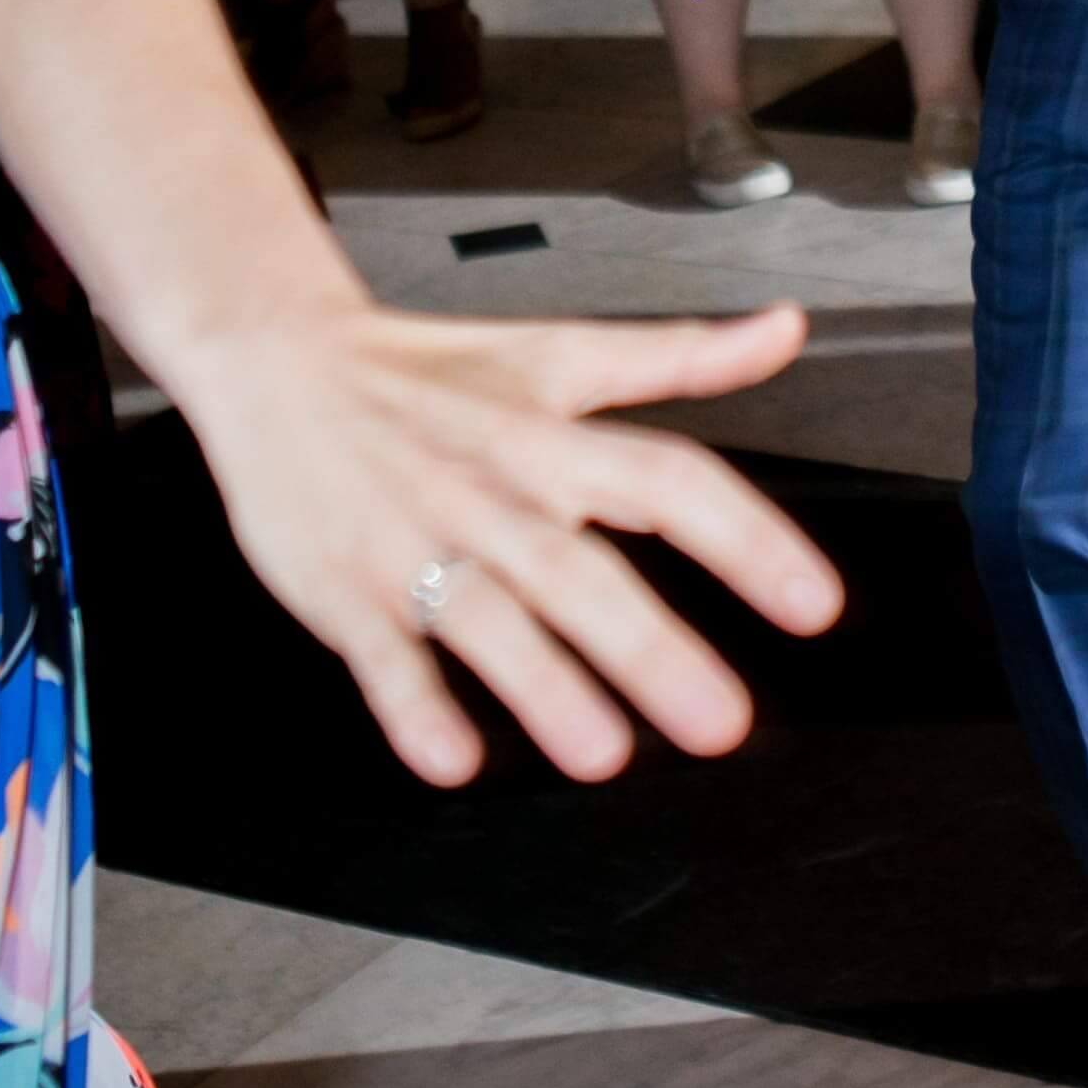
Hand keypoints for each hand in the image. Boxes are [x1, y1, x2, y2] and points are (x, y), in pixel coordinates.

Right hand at [192, 299, 842, 786]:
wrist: (274, 357)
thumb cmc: (425, 371)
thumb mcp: (556, 350)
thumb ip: (679, 356)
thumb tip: (783, 331)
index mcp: (551, 435)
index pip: (668, 480)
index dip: (747, 540)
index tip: (813, 604)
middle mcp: (492, 490)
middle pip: (580, 569)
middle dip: (651, 649)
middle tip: (721, 722)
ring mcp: (414, 541)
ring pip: (483, 615)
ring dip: (541, 685)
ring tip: (601, 754)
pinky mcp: (343, 587)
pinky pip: (379, 653)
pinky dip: (411, 705)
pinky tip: (449, 756)